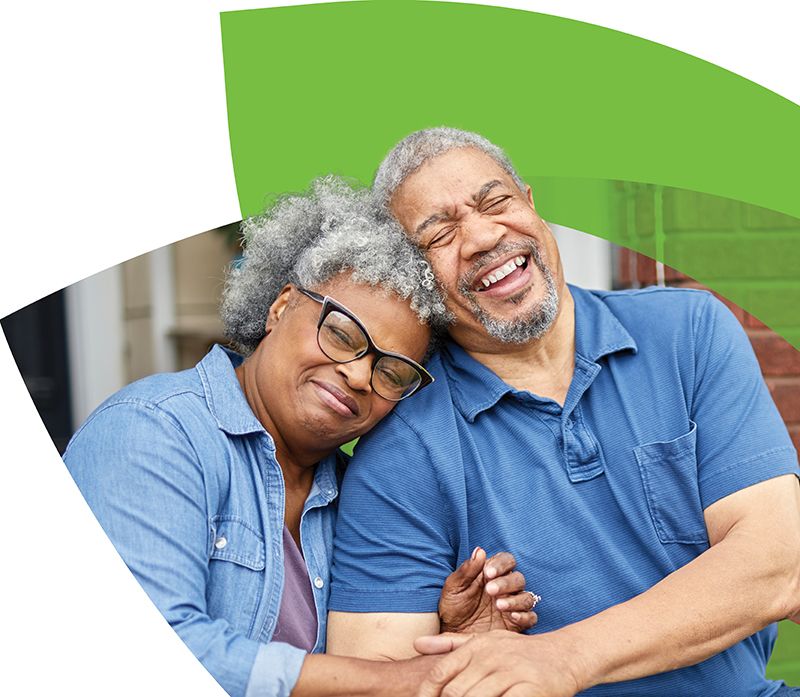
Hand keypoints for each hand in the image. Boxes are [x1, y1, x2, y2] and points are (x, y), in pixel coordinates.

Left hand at [414, 630, 581, 696]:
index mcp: (477, 646)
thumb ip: (450, 645)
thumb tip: (416, 644)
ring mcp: (511, 673)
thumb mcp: (484, 642)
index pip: (441, 672)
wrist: (563, 655)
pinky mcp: (529, 689)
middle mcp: (491, 657)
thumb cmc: (518, 652)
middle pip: (455, 692)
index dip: (427, 694)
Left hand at [438, 547, 538, 633]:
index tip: (488, 573)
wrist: (451, 635)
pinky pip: (530, 617)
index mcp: (491, 574)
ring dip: (515, 600)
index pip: (506, 560)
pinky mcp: (516, 624)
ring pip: (527, 597)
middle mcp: (505, 588)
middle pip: (518, 578)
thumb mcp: (454, 588)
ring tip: (498, 605)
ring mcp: (512, 606)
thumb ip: (466, 570)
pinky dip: (524, 616)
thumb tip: (479, 550)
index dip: (501, 564)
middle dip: (506, 583)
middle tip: (490, 591)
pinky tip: (512, 617)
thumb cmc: (452, 607)